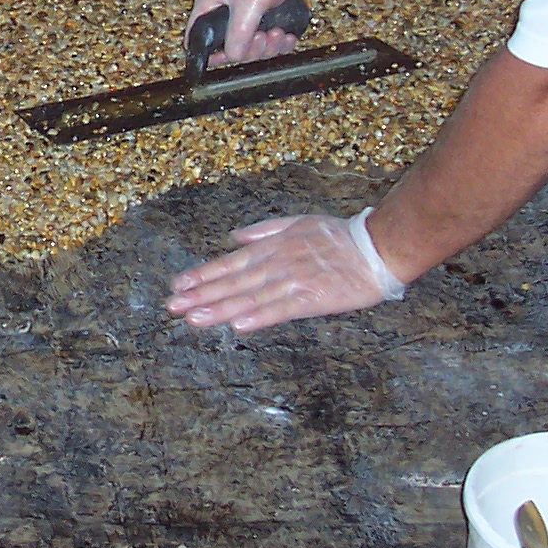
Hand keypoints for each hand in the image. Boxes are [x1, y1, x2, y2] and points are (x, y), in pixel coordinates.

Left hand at [165, 211, 405, 333]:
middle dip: (200, 295)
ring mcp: (293, 281)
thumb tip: (234, 237)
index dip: (203, 275)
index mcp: (271, 248)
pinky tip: (238, 325)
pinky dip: (260, 316)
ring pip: (250, 298)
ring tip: (193, 318)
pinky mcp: (313, 298)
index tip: (178, 285)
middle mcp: (276, 264)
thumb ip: (263, 231)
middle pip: (232, 283)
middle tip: (172, 306)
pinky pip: (281, 309)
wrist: (376, 248)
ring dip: (220, 309)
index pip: (230, 264)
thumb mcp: (297, 223)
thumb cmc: (337, 237)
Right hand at [186, 0, 317, 64]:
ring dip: (268, 47)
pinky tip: (287, 36)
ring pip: (250, 46)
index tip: (231, 58)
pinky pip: (266, 40)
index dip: (211, 54)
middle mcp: (223, 11)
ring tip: (279, 34)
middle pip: (229, 47)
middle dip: (251, 49)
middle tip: (265, 37)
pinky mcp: (262, 16)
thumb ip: (238, 32)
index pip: (197, 38)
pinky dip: (278, 43)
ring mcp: (244, 14)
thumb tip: (233, 56)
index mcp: (210, 5)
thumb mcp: (250, 2)